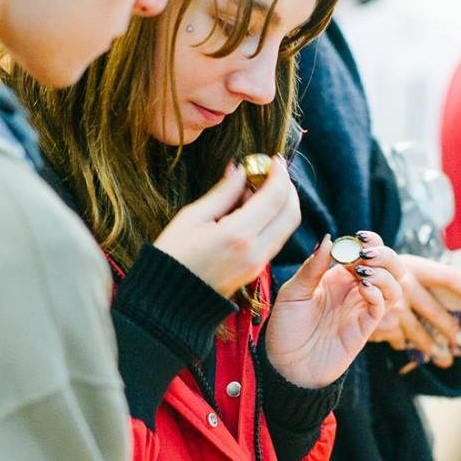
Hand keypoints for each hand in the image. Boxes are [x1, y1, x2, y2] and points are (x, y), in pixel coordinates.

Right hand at [149, 159, 301, 298]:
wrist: (168, 301)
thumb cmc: (173, 256)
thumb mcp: (192, 217)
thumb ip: (223, 192)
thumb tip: (241, 170)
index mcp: (238, 235)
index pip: (275, 197)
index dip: (278, 173)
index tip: (272, 159)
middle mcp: (255, 251)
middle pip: (291, 212)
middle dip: (287, 187)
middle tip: (273, 171)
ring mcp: (258, 264)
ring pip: (288, 227)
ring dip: (283, 203)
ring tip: (260, 188)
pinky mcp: (256, 270)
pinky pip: (276, 239)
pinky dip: (274, 219)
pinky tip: (254, 209)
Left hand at [265, 235, 404, 388]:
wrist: (286, 366)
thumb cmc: (286, 329)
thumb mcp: (293, 293)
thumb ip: (312, 267)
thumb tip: (329, 239)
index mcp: (337, 276)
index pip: (366, 251)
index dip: (369, 241)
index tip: (360, 237)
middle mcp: (354, 290)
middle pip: (389, 264)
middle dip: (384, 254)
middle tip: (366, 255)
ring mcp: (362, 308)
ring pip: (394, 284)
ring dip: (385, 272)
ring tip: (363, 272)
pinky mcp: (366, 327)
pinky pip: (384, 306)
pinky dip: (379, 292)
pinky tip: (364, 288)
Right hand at [368, 253, 460, 366]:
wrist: (341, 271)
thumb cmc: (372, 267)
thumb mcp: (393, 263)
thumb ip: (418, 274)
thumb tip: (458, 293)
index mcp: (413, 265)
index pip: (448, 278)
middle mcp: (403, 284)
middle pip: (436, 311)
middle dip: (451, 330)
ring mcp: (391, 305)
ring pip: (419, 333)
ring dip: (433, 349)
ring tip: (445, 360)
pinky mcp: (380, 323)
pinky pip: (399, 339)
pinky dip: (406, 346)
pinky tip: (414, 353)